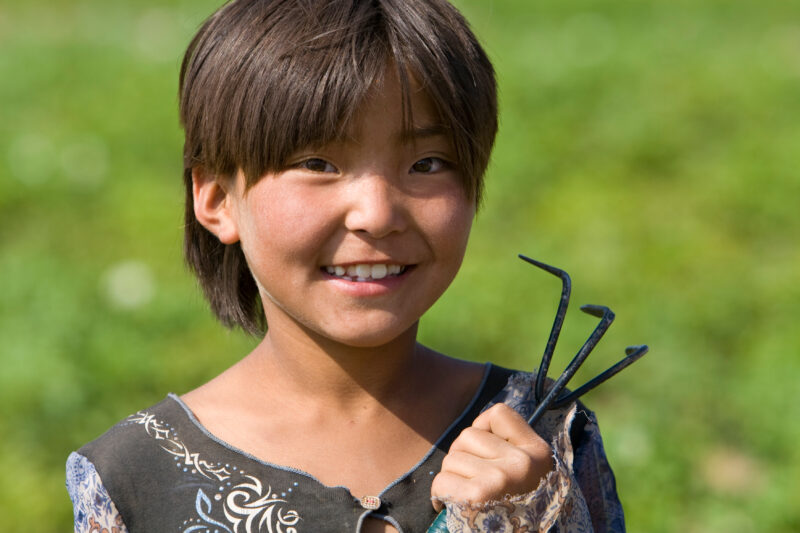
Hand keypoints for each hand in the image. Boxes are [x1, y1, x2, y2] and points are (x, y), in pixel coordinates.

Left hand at [431, 403, 553, 511]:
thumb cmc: (521, 513)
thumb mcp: (532, 476)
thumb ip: (512, 449)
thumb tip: (476, 428)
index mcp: (538, 453)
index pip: (499, 413)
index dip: (483, 427)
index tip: (485, 452)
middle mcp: (522, 462)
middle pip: (467, 436)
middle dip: (461, 458)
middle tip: (470, 482)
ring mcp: (500, 478)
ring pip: (452, 458)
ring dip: (451, 478)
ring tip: (464, 497)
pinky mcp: (477, 497)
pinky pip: (442, 480)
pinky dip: (439, 494)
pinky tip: (448, 506)